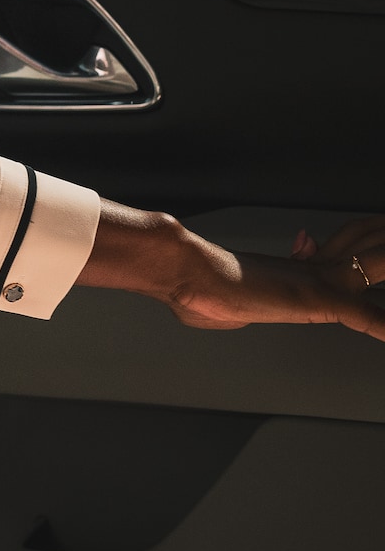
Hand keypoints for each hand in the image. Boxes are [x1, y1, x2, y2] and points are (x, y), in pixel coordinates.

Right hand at [80, 201, 384, 340]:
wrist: (184, 272)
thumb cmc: (190, 289)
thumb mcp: (214, 307)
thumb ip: (229, 311)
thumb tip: (215, 313)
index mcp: (282, 274)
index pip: (322, 258)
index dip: (336, 244)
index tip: (324, 239)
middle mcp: (303, 274)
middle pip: (353, 251)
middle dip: (371, 239)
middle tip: (379, 226)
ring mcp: (314, 284)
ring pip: (370, 269)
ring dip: (382, 260)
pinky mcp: (316, 300)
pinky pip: (362, 315)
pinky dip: (379, 324)